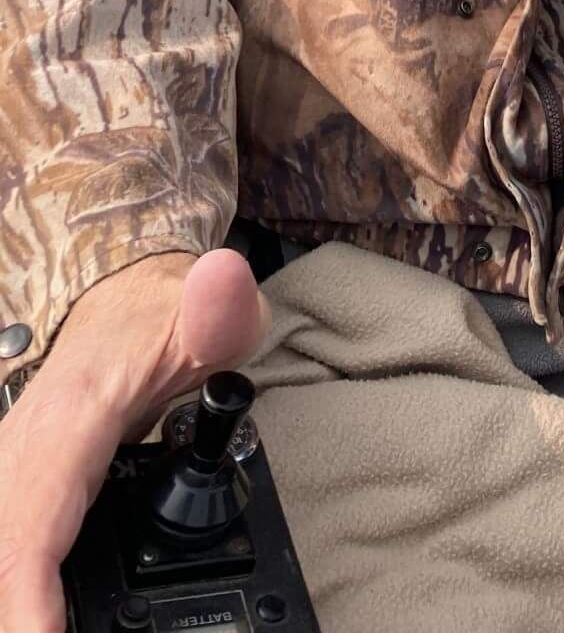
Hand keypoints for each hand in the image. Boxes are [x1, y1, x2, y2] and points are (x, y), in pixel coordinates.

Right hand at [0, 250, 267, 632]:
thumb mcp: (213, 308)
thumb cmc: (165, 315)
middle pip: (5, 555)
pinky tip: (41, 616)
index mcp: (68, 421)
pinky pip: (11, 544)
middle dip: (22, 616)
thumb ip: (221, 307)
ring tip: (48, 632)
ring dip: (20, 603)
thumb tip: (223, 284)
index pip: (32, 527)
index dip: (28, 602)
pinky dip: (22, 585)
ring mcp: (11, 472)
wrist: (125, 299)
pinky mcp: (14, 487)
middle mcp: (22, 453)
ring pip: (2, 551)